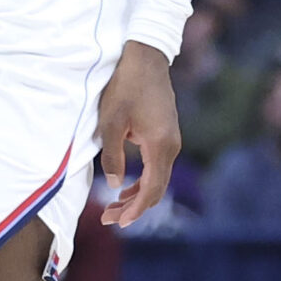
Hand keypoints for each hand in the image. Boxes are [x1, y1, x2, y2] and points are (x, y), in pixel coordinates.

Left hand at [96, 41, 181, 228]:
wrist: (146, 58)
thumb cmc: (126, 88)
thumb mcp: (111, 122)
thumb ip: (113, 156)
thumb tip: (115, 185)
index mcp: (160, 145)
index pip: (152, 189)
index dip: (135, 209)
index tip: (118, 222)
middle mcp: (172, 145)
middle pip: (158, 188)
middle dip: (134, 207)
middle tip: (108, 219)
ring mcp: (172, 138)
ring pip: (158, 178)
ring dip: (138, 195)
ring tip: (113, 206)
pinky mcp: (167, 133)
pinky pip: (158, 165)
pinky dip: (144, 180)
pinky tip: (126, 185)